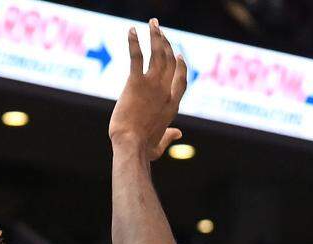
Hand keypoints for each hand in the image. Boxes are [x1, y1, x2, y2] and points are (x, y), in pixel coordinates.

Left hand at [108, 19, 186, 161]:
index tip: (178, 54)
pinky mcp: (135, 83)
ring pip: (157, 53)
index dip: (181, 66)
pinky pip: (136, 57)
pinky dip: (134, 42)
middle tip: (161, 31)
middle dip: (167, 43)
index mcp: (172, 105)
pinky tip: (132, 30)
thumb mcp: (159, 145)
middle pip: (170, 60)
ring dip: (156, 36)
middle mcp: (165, 91)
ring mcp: (152, 85)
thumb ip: (169, 137)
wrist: (131, 147)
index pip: (181, 79)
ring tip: (153, 23)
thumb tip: (178, 134)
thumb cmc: (143, 150)